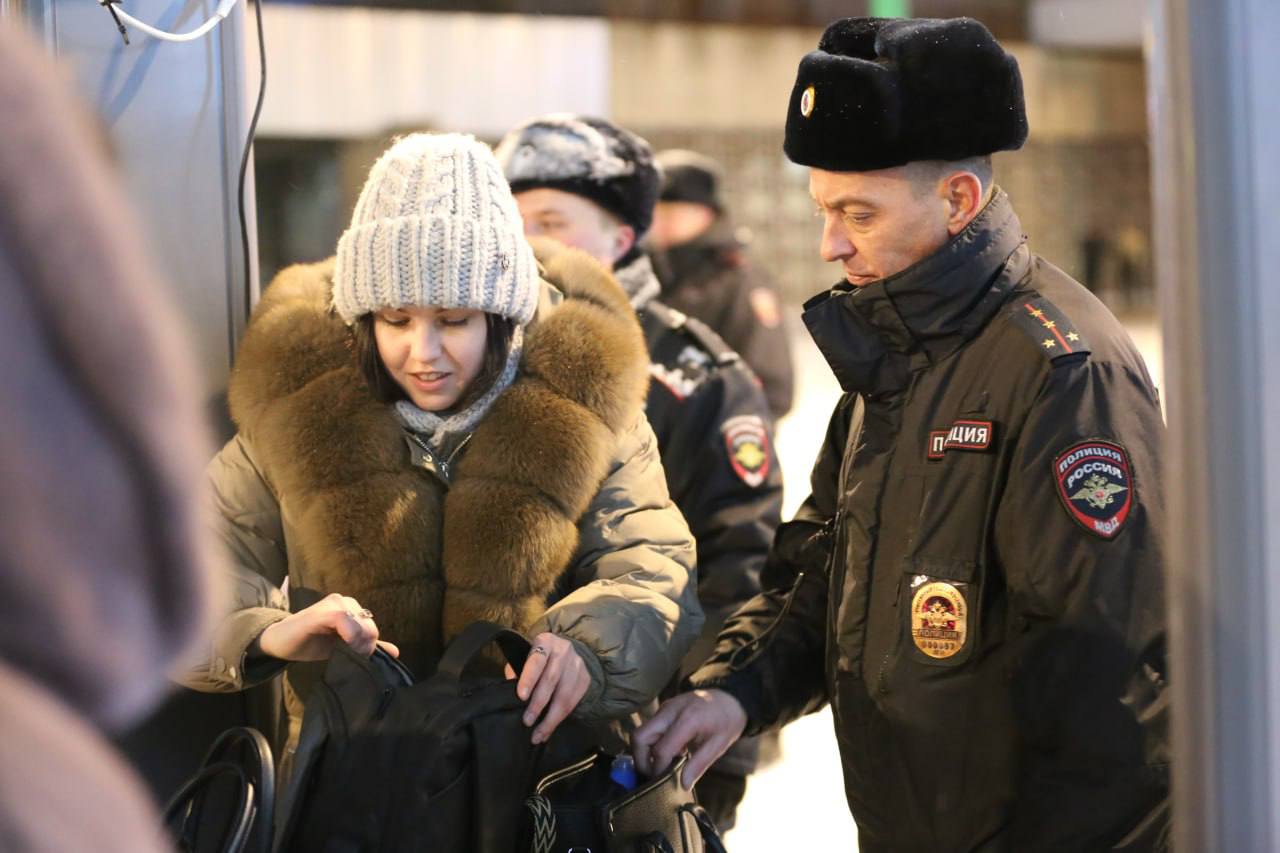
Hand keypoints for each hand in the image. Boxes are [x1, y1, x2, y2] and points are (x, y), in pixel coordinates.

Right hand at [256, 592, 399, 661]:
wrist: (279, 642)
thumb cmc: (310, 643)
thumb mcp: (342, 647)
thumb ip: (366, 646)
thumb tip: (395, 652)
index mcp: (351, 608)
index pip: (373, 628)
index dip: (371, 647)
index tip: (359, 659)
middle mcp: (344, 601)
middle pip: (370, 627)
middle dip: (364, 648)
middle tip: (351, 658)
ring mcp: (333, 604)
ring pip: (361, 624)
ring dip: (357, 644)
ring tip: (344, 653)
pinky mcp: (321, 611)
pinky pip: (344, 619)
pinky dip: (349, 635)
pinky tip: (342, 645)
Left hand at [515, 632, 591, 744]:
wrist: (566, 652)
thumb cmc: (538, 659)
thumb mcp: (525, 657)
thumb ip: (517, 672)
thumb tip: (509, 696)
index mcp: (545, 642)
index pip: (537, 660)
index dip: (529, 678)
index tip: (521, 697)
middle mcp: (564, 650)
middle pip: (551, 680)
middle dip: (538, 703)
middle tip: (527, 721)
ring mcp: (577, 664)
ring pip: (564, 695)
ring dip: (550, 718)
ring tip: (538, 734)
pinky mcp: (585, 679)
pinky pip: (573, 703)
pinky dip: (560, 719)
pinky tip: (548, 730)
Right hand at [632, 690, 746, 788]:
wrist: (730, 696)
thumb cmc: (727, 719)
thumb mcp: (718, 745)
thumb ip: (699, 765)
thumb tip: (684, 784)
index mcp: (687, 720)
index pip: (661, 749)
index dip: (658, 769)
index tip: (663, 781)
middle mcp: (670, 711)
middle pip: (640, 737)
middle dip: (641, 760)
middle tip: (653, 775)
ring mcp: (665, 708)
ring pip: (641, 732)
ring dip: (645, 752)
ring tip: (661, 765)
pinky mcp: (663, 709)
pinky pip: (649, 728)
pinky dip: (652, 743)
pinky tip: (668, 752)